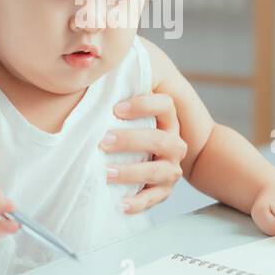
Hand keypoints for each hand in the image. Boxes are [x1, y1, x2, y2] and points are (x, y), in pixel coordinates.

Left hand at [101, 91, 187, 214]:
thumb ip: (121, 89)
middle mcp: (174, 144)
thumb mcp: (130, 110)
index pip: (166, 106)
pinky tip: (121, 204)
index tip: (116, 108)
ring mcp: (170, 168)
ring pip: (159, 171)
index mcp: (168, 120)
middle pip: (161, 140)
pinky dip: (138, 203)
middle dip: (132, 140)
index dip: (144, 105)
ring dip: (132, 172)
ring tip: (107, 172)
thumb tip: (100, 70)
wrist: (154, 159)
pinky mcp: (162, 191)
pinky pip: (154, 199)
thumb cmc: (130, 128)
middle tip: (103, 140)